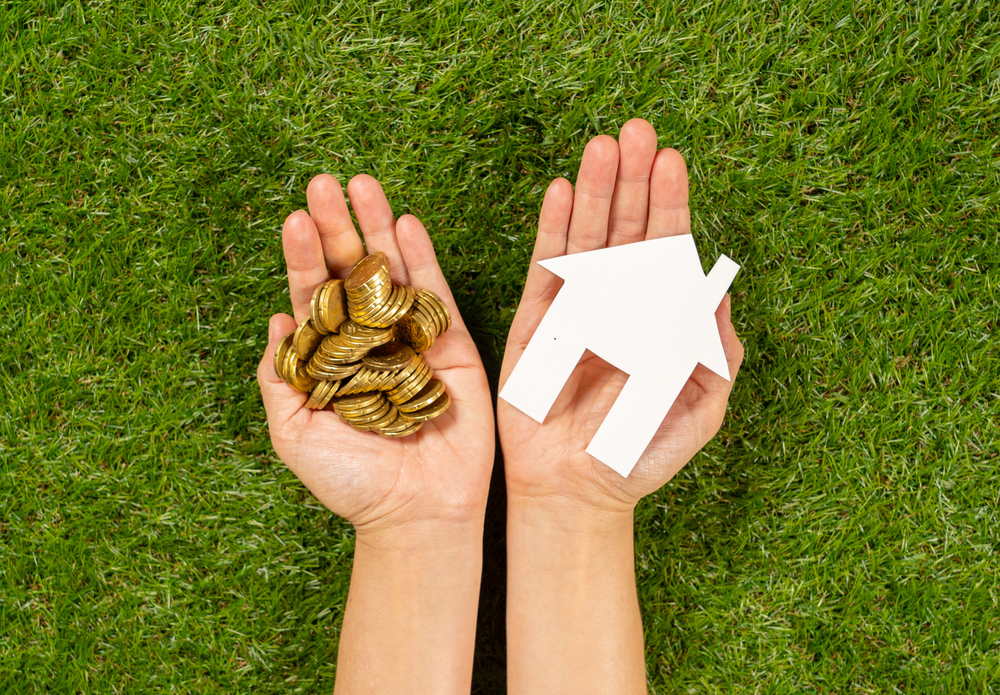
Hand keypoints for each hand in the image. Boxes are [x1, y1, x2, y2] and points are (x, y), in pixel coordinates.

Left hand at [257, 174, 494, 541]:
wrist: (416, 512)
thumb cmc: (351, 481)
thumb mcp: (293, 432)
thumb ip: (278, 377)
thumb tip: (275, 320)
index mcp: (331, 357)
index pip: (314, 296)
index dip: (304, 257)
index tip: (293, 219)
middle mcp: (370, 340)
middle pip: (352, 271)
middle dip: (337, 226)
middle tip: (323, 183)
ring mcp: (412, 339)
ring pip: (394, 272)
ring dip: (377, 226)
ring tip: (363, 185)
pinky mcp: (453, 346)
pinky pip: (437, 295)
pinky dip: (423, 258)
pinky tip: (406, 223)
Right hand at [498, 119, 743, 513]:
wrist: (579, 489)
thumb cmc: (642, 452)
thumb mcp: (701, 408)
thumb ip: (716, 355)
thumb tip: (720, 291)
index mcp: (658, 319)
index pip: (665, 252)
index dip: (670, 207)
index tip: (673, 162)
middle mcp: (617, 305)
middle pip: (626, 231)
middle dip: (633, 182)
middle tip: (636, 131)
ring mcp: (575, 310)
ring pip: (586, 240)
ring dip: (595, 192)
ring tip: (602, 146)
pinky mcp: (535, 324)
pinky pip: (545, 270)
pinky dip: (552, 231)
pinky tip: (560, 192)